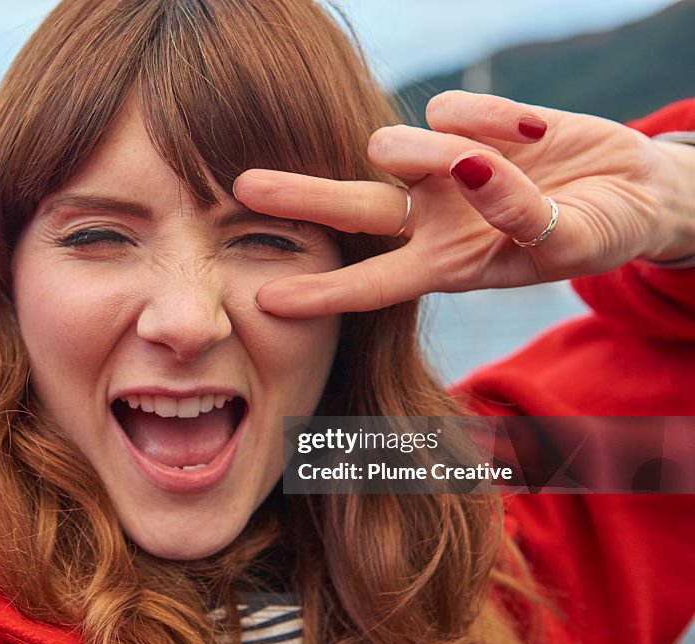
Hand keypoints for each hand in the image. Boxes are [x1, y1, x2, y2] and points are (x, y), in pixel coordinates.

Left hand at [233, 90, 694, 315]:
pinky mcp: (463, 123)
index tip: (266, 301)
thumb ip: (522, 217)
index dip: (324, 294)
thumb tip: (464, 165)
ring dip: (430, 151)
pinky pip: (451, 108)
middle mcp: (431, 219)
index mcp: (447, 266)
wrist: (634, 189)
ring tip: (482, 160)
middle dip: (300, 198)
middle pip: (352, 209)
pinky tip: (530, 132)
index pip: (374, 284)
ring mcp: (442, 170)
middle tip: (243, 189)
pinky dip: (492, 116)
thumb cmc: (599, 229)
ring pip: (399, 148)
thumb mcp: (570, 243)